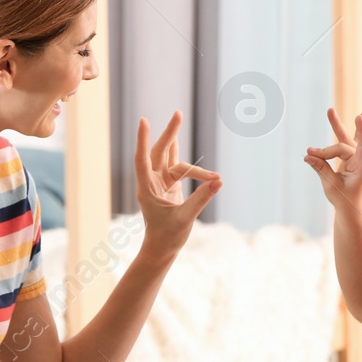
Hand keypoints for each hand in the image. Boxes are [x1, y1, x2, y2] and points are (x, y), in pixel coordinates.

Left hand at [134, 111, 220, 259]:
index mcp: (147, 188)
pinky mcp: (169, 186)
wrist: (162, 248)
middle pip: (159, 153)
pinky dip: (181, 155)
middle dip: (168, 133)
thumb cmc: (168, 236)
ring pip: (170, 159)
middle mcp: (151, 182)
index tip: (144, 122)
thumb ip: (201, 198)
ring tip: (179, 116)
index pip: (142, 160)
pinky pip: (176, 166)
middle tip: (178, 113)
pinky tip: (177, 139)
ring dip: (175, 140)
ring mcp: (160, 183)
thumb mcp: (186, 217)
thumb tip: (218, 181)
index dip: (143, 140)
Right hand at [303, 107, 361, 208]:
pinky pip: (345, 144)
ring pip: (343, 141)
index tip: (360, 117)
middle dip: (329, 141)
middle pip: (343, 145)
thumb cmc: (345, 200)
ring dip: (336, 127)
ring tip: (330, 111)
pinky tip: (360, 117)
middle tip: (328, 113)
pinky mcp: (351, 158)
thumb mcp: (331, 186)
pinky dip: (345, 133)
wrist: (352, 210)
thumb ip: (321, 169)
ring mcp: (357, 158)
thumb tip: (308, 156)